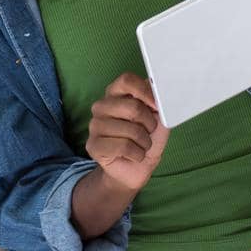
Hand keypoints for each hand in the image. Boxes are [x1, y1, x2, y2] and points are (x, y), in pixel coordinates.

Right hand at [86, 71, 171, 192]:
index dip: (145, 92)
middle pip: (133, 106)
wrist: (136, 169)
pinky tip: (133, 155)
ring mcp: (95, 125)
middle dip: (149, 124)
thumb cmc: (146, 140)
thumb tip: (158, 87)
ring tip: (140, 146)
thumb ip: (157, 102)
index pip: (127, 80)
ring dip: (144, 142)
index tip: (157, 105)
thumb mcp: (158, 118)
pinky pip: (124, 146)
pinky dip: (137, 154)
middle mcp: (102, 106)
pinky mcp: (93, 145)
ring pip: (131, 130)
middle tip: (148, 132)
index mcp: (116, 94)